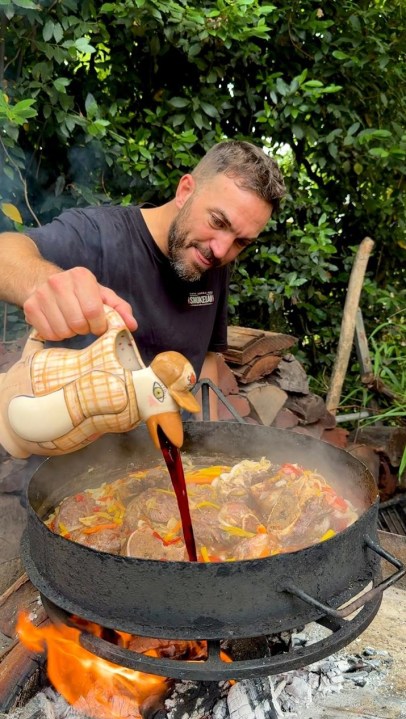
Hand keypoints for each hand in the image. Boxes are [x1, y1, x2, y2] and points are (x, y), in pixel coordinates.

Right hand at [23, 266, 137, 339]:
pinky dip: (56, 335)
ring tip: (71, 322)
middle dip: (85, 329)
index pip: (94, 311)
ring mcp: (42, 295)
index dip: (99, 324)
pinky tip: (59, 324)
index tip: (99, 325)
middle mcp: (59, 282)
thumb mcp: (102, 296)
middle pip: (78, 323)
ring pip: (63, 331)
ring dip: (71, 333)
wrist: (43, 281)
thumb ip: (120, 309)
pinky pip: (49, 334)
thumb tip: (131, 326)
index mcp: (81, 276)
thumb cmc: (79, 292)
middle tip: (84, 324)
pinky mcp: (30, 308)